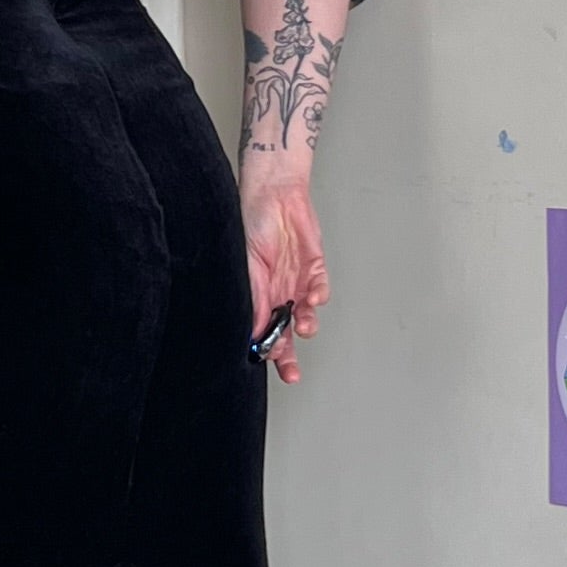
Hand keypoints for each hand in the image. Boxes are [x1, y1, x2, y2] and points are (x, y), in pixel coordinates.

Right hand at [239, 175, 329, 384]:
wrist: (273, 193)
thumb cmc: (250, 222)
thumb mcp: (246, 266)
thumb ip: (253, 300)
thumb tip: (254, 332)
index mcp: (257, 295)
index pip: (261, 330)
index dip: (265, 349)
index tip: (266, 361)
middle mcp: (276, 293)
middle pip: (284, 332)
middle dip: (287, 354)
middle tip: (291, 373)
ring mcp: (296, 281)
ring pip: (305, 314)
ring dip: (306, 325)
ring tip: (304, 328)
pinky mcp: (315, 267)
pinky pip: (320, 288)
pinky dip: (319, 296)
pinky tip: (314, 298)